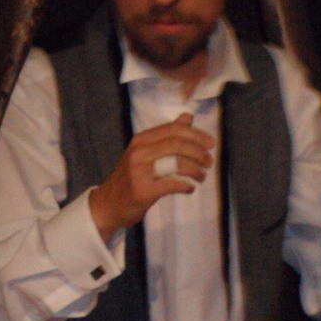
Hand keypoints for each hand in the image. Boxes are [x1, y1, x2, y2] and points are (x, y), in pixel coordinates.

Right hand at [89, 113, 215, 242]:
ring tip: (202, 176)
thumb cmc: (132, 177)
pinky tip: (190, 188)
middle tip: (209, 162)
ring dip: (196, 170)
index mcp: (141, 140)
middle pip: (177, 145)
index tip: (211, 144)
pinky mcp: (143, 190)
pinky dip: (187, 186)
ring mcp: (140, 171)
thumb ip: (167, 135)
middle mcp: (139, 152)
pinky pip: (173, 184)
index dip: (196, 135)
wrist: (109, 204)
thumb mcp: (146, 152)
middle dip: (199, 153)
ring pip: (177, 163)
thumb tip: (188, 117)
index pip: (173, 130)